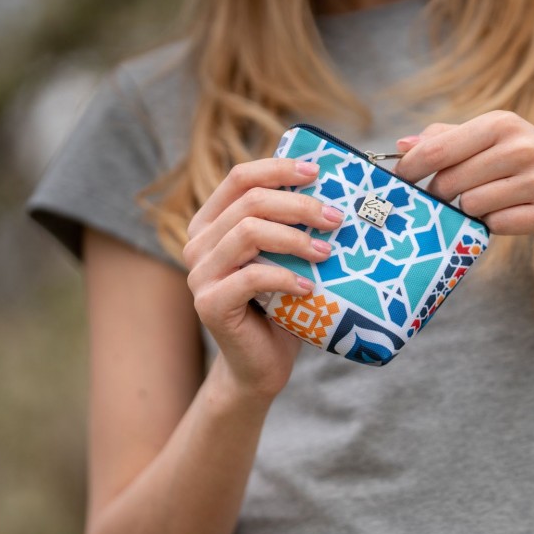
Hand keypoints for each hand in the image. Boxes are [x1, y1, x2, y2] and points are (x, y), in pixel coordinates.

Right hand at [182, 158, 344, 397]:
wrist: (262, 364)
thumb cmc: (280, 305)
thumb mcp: (285, 257)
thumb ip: (290, 224)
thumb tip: (334, 189)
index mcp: (212, 223)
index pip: (240, 178)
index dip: (278, 169)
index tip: (317, 172)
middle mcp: (198, 244)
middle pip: (250, 202)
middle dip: (299, 206)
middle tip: (336, 219)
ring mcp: (199, 274)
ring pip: (249, 232)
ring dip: (295, 239)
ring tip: (326, 253)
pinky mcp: (210, 304)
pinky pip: (252, 277)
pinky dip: (286, 278)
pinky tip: (309, 287)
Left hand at [393, 111, 533, 246]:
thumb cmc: (532, 161)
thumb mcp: (497, 139)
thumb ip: (448, 138)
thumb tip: (401, 144)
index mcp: (503, 123)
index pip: (438, 148)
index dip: (410, 169)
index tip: (396, 181)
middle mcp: (522, 147)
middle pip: (450, 182)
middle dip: (443, 194)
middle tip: (454, 196)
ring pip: (472, 206)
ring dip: (472, 211)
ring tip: (493, 202)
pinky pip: (497, 226)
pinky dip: (495, 225)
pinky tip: (512, 215)